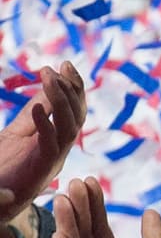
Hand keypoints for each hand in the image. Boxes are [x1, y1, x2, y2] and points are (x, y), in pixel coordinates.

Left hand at [0, 63, 84, 213]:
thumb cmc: (4, 169)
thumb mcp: (17, 134)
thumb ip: (34, 115)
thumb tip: (49, 89)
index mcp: (56, 141)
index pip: (73, 111)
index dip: (73, 87)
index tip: (65, 64)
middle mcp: (60, 151)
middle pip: (76, 117)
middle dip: (70, 90)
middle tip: (57, 67)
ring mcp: (53, 162)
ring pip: (68, 129)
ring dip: (60, 102)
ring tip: (49, 79)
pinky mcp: (40, 172)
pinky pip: (49, 147)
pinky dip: (44, 126)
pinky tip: (35, 108)